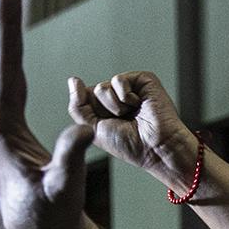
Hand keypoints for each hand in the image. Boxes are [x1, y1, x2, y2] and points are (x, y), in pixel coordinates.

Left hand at [66, 70, 201, 192]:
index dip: (91, 114)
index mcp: (105, 109)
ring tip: (132, 115)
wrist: (155, 148)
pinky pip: (119, 80)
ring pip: (102, 87)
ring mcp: (129, 88)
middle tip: (123, 122)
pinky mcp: (142, 80)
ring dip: (115, 107)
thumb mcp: (92, 129)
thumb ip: (78, 106)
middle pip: (91, 93)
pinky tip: (138, 105)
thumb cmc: (129, 144)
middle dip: (103, 111)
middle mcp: (116, 97)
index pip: (83, 99)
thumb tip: (73, 80)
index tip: (108, 127)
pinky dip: (126, 97)